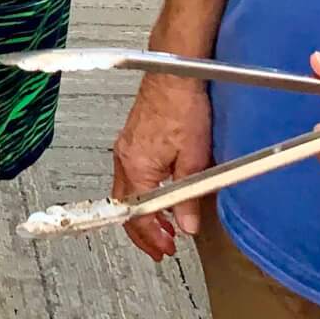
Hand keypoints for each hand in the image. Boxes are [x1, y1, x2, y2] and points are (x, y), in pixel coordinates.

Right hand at [110, 74, 212, 259]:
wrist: (175, 72)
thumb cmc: (182, 106)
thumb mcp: (194, 159)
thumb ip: (188, 196)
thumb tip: (186, 225)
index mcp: (136, 166)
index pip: (136, 214)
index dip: (152, 236)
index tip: (166, 248)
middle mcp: (124, 157)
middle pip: (125, 206)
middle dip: (143, 230)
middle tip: (162, 245)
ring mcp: (126, 146)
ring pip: (127, 190)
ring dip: (144, 211)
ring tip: (164, 224)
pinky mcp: (132, 138)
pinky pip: (131, 175)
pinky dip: (143, 192)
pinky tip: (160, 193)